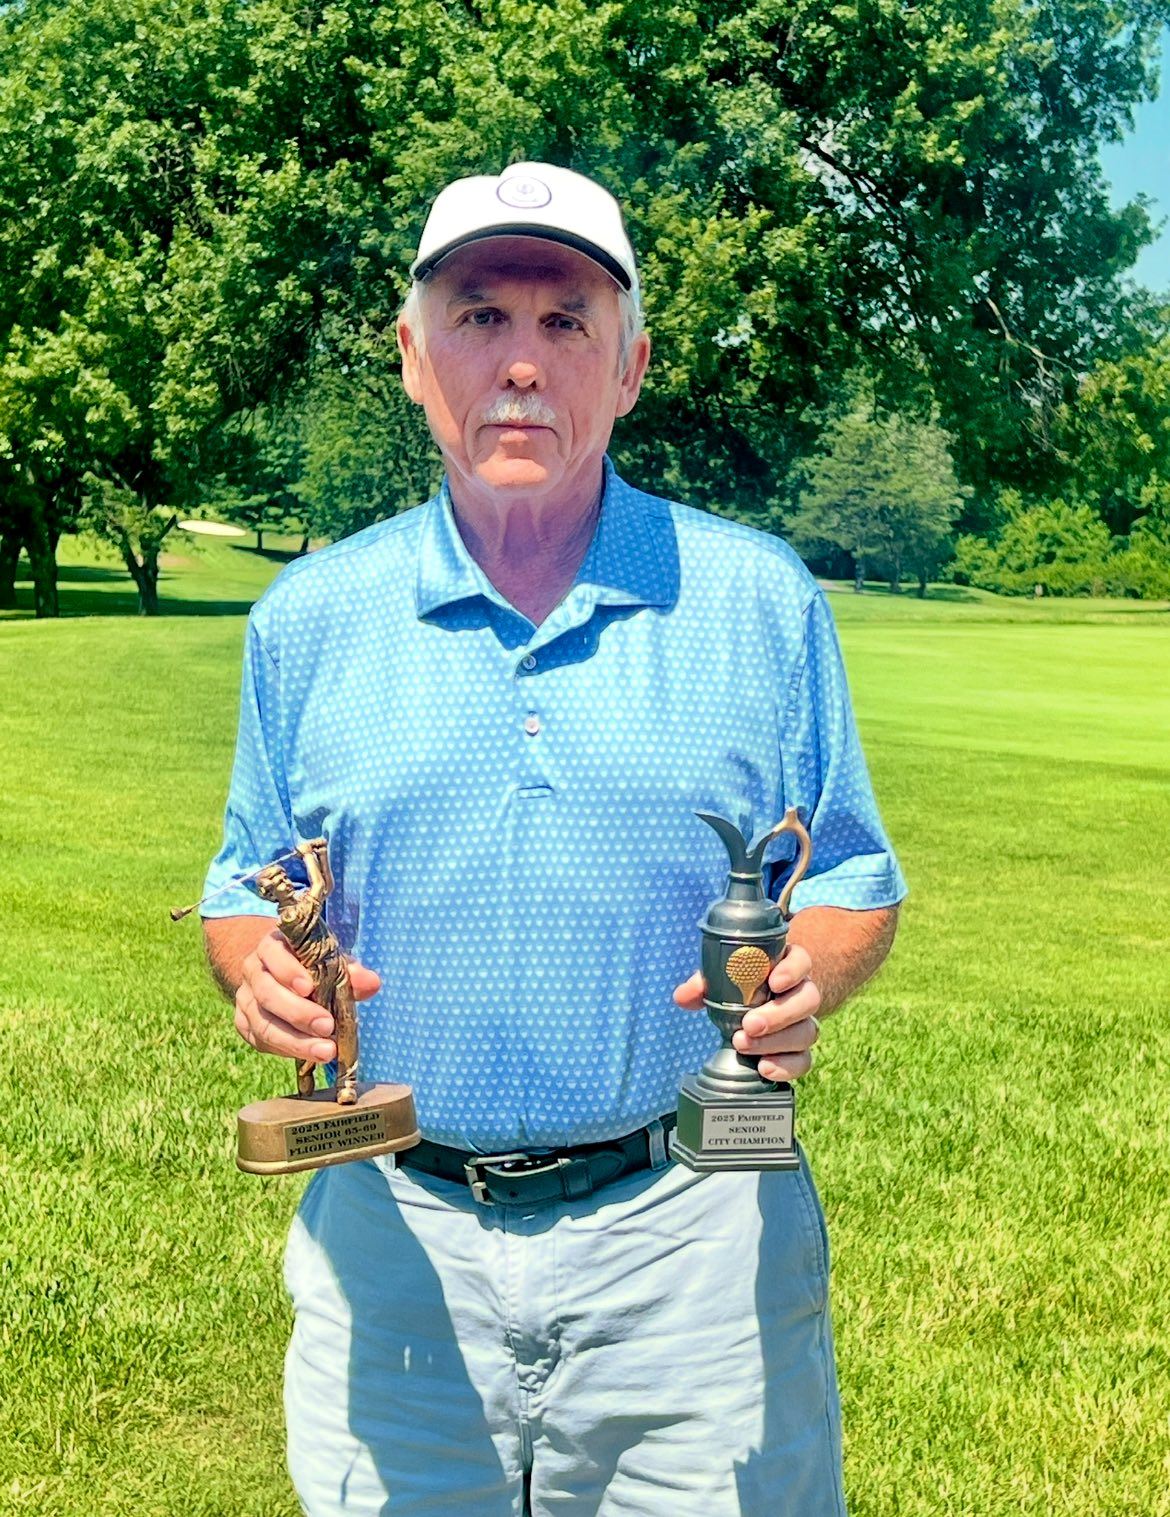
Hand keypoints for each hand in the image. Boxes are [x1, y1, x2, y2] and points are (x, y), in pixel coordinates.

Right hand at [233, 930, 381, 1063]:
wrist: (280, 975)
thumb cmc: (313, 966)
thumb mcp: (332, 961)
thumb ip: (350, 971)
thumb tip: (371, 983)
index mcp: (273, 946)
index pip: (274, 953)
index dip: (289, 971)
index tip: (310, 988)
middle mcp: (253, 970)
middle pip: (267, 993)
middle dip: (298, 1013)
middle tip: (328, 1027)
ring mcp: (245, 998)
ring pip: (263, 1023)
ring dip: (295, 1041)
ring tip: (326, 1051)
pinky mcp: (244, 1024)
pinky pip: (260, 1040)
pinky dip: (286, 1049)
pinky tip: (309, 1054)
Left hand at [672, 945, 821, 1081]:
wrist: (760, 1002)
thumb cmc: (741, 983)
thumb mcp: (723, 976)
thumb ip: (704, 983)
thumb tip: (682, 997)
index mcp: (787, 965)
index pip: (801, 961)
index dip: (792, 972)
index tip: (774, 982)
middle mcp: (802, 992)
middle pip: (808, 999)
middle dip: (779, 1015)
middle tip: (749, 1024)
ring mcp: (804, 1022)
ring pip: (807, 1031)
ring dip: (776, 1042)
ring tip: (743, 1045)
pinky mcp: (800, 1049)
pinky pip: (803, 1060)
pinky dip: (786, 1066)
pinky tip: (764, 1068)